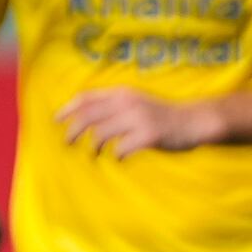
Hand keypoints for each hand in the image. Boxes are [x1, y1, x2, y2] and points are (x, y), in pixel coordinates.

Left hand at [54, 87, 215, 156]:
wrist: (194, 120)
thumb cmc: (162, 114)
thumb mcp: (137, 102)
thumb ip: (115, 105)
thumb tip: (88, 118)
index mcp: (122, 93)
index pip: (87, 97)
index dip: (68, 108)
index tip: (56, 120)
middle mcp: (127, 103)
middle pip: (88, 116)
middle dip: (72, 130)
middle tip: (66, 143)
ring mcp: (138, 118)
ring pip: (101, 134)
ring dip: (92, 147)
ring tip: (92, 155)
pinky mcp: (148, 135)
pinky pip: (121, 148)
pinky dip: (116, 156)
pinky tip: (119, 159)